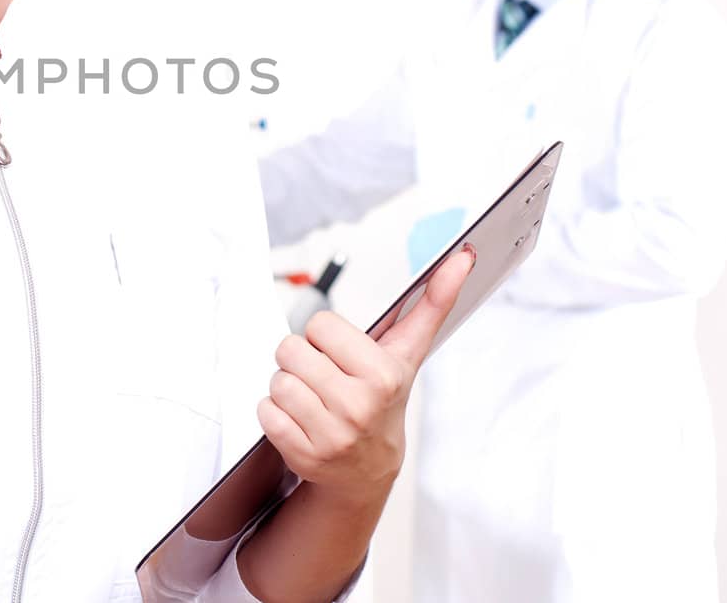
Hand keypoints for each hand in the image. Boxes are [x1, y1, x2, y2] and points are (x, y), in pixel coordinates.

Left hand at [257, 245, 474, 499]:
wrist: (368, 469)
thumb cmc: (383, 398)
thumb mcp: (407, 352)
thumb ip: (433, 302)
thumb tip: (462, 257)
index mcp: (382, 375)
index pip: (319, 324)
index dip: (325, 337)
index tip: (342, 355)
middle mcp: (358, 406)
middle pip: (291, 350)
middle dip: (303, 360)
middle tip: (325, 378)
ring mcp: (331, 435)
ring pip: (277, 381)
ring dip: (289, 387)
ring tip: (314, 401)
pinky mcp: (303, 454)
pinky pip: (264, 410)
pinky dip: (275, 413)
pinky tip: (301, 422)